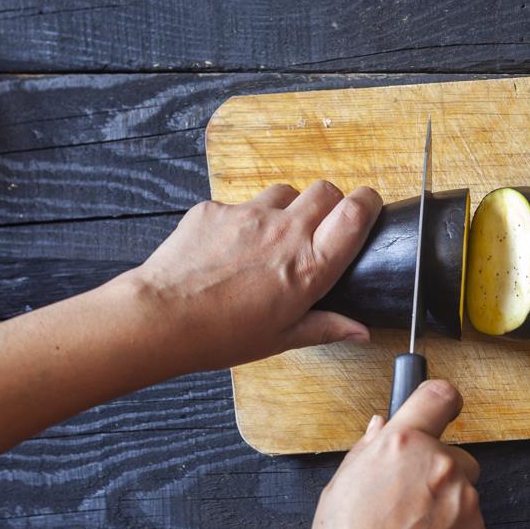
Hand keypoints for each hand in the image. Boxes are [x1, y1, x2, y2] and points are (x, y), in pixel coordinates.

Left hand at [130, 180, 382, 372]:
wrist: (161, 318)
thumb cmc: (222, 335)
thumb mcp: (282, 338)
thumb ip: (327, 327)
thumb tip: (360, 331)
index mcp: (309, 266)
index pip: (356, 212)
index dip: (368, 202)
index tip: (367, 207)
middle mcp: (285, 232)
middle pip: (326, 190)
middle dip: (328, 203)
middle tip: (316, 229)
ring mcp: (249, 215)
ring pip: (283, 193)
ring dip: (285, 209)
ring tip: (268, 240)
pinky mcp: (215, 208)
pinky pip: (239, 204)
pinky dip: (241, 221)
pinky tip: (226, 249)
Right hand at [309, 381, 487, 528]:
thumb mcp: (340, 487)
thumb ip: (368, 450)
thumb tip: (380, 428)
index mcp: (405, 445)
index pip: (439, 396)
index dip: (440, 398)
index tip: (441, 404)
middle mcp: (441, 466)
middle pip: (453, 453)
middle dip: (436, 469)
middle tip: (406, 496)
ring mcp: (465, 501)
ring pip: (463, 490)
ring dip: (444, 502)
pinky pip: (470, 521)